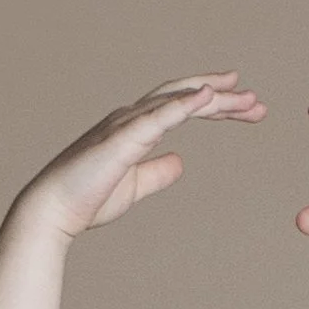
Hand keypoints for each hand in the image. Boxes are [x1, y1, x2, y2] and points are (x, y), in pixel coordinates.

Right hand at [18, 72, 265, 238]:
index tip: (243, 104)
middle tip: (255, 100)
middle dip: (222, 96)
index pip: (181, 107)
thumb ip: (157, 173)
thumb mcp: (134, 187)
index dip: (213, 103)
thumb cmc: (86, 200)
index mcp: (135, 128)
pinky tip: (208, 96)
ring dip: (214, 97)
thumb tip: (180, 163)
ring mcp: (126, 124)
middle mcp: (132, 118)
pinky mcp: (123, 139)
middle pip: (185, 96)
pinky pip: (159, 115)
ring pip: (178, 100)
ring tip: (247, 99)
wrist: (53, 212)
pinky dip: (185, 103)